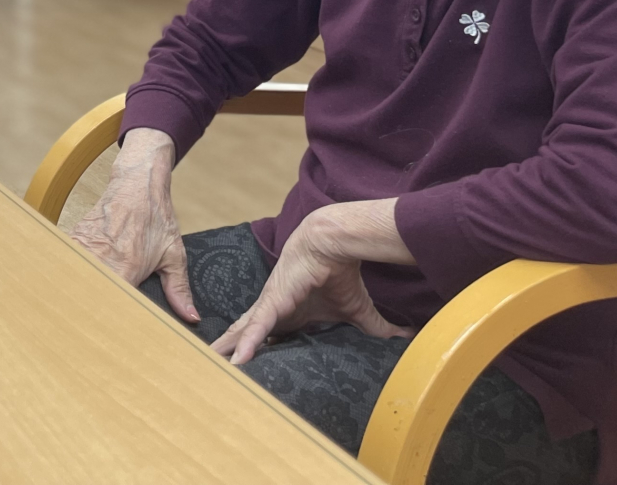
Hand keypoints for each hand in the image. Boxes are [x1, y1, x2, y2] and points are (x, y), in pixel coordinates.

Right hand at [71, 128, 198, 323]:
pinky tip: (73, 286)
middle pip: (88, 294)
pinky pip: (69, 262)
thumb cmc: (156, 217)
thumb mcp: (173, 254)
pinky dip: (71, 274)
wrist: (135, 183)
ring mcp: (83, 247)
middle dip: (90, 314)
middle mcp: (100, 258)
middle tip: (91, 334)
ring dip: (78, 294)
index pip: (112, 303)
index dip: (110, 323)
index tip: (111, 339)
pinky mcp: (74, 238)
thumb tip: (190, 317)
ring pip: (74, 279)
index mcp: (125, 267)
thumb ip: (179, 289)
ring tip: (78, 316)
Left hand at [213, 201, 412, 364]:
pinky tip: (235, 361)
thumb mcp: (359, 313)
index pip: (265, 337)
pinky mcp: (272, 302)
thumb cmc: (341, 274)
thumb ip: (377, 330)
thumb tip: (407, 340)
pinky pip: (256, 327)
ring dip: (227, 351)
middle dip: (227, 352)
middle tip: (211, 369)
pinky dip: (246, 344)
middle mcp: (272, 310)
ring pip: (242, 334)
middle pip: (245, 336)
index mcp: (287, 314)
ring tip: (209, 367)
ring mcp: (269, 306)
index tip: (242, 371)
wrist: (335, 245)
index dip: (253, 352)